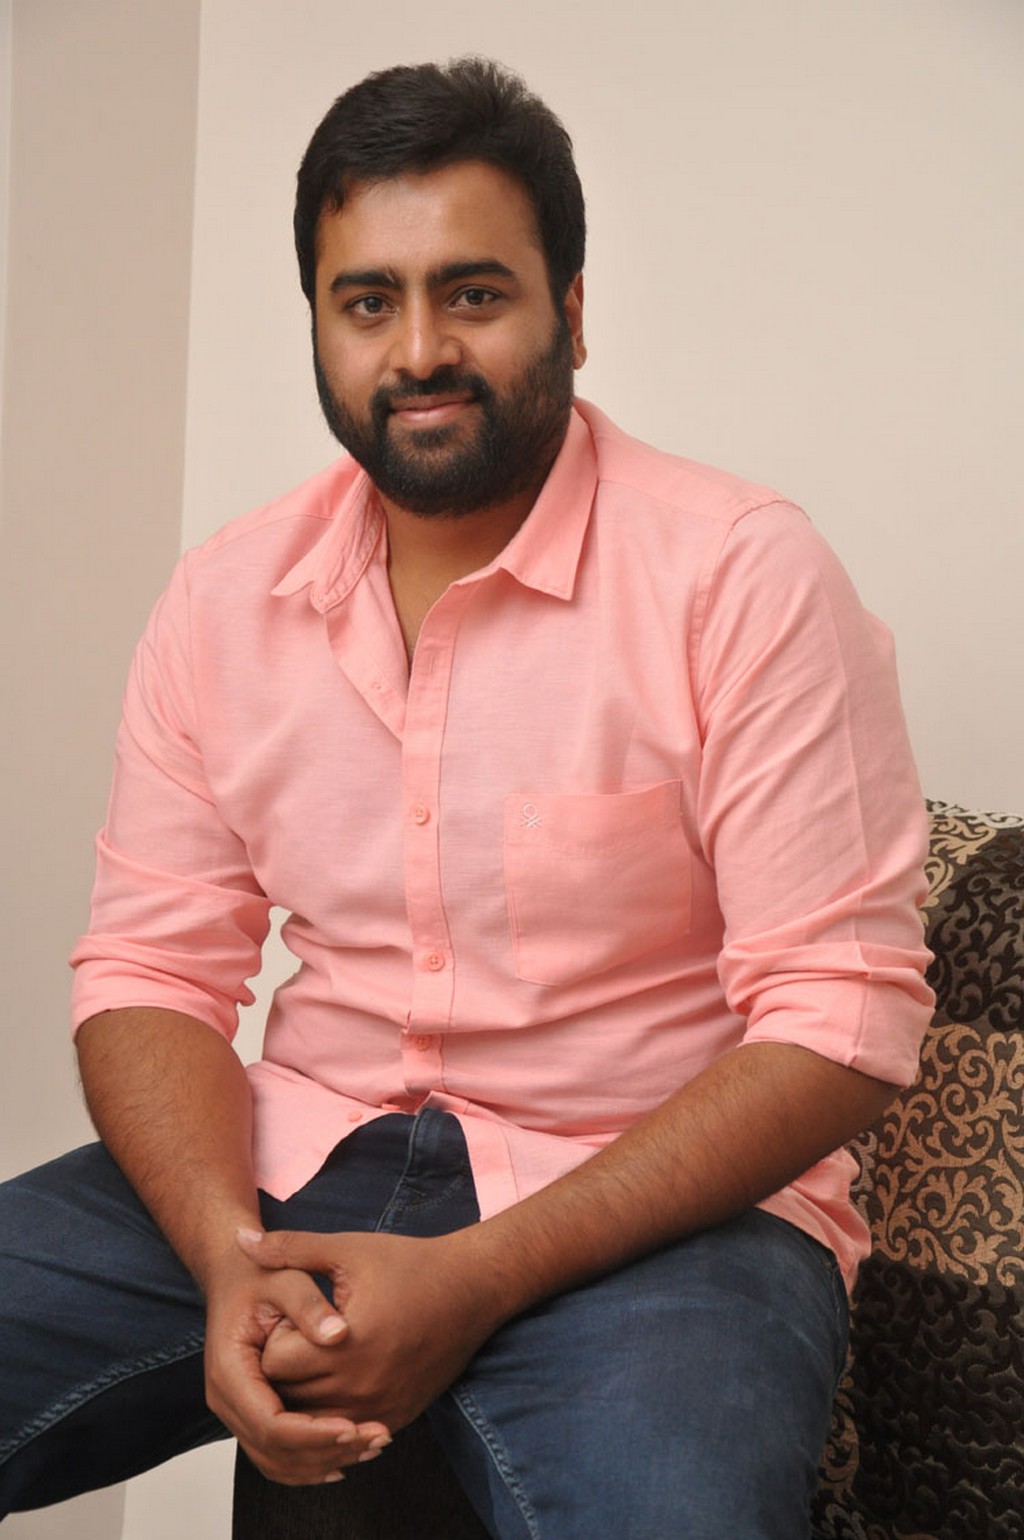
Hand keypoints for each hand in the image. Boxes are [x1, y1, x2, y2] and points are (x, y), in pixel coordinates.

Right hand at [203, 1244, 391, 1485]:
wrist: (236, 1273)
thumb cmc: (260, 1274)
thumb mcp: (285, 1276)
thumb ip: (308, 1305)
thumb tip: (338, 1336)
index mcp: (229, 1370)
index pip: (271, 1423)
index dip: (314, 1432)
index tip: (355, 1427)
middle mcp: (227, 1399)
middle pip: (275, 1451)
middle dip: (326, 1452)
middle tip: (376, 1440)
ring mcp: (238, 1410)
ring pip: (277, 1461)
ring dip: (324, 1462)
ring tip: (372, 1447)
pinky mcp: (254, 1412)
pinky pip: (280, 1453)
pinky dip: (314, 1460)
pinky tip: (351, 1453)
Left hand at [236, 1226, 500, 1431]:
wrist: (472, 1290)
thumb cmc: (409, 1265)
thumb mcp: (347, 1249)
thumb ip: (290, 1248)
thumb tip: (240, 1240)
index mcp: (345, 1344)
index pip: (273, 1364)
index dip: (271, 1337)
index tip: (287, 1313)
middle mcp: (361, 1386)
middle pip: (288, 1398)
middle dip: (282, 1370)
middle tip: (295, 1335)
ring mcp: (379, 1408)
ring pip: (313, 1422)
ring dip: (303, 1395)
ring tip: (313, 1356)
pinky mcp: (395, 1418)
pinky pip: (344, 1430)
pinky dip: (331, 1412)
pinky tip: (337, 1376)